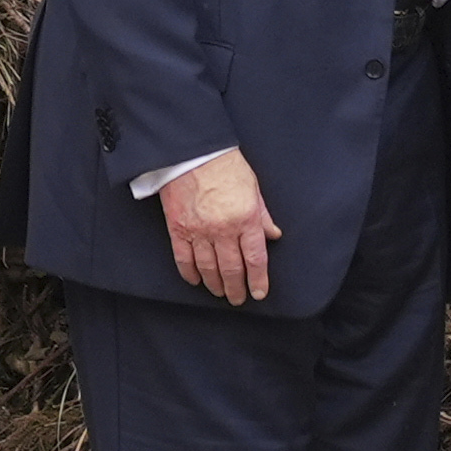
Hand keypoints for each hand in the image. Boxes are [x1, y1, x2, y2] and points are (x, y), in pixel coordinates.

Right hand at [161, 149, 281, 305]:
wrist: (191, 151)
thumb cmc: (224, 165)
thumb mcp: (253, 187)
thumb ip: (262, 215)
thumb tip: (273, 235)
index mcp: (246, 218)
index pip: (255, 259)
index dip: (258, 280)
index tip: (259, 293)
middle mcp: (223, 229)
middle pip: (232, 269)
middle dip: (237, 289)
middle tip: (238, 299)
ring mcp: (199, 231)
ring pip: (209, 269)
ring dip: (215, 284)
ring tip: (220, 292)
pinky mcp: (178, 228)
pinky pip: (184, 259)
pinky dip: (190, 273)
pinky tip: (196, 280)